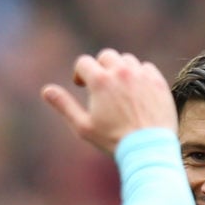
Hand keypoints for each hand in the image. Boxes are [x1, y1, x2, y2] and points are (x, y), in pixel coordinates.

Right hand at [41, 48, 176, 153]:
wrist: (148, 148)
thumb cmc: (113, 140)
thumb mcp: (83, 126)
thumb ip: (64, 106)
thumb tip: (46, 91)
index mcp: (99, 80)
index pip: (84, 62)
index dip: (80, 73)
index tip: (82, 85)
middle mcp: (121, 71)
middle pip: (106, 56)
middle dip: (100, 67)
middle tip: (101, 85)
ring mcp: (141, 74)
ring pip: (126, 60)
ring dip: (120, 70)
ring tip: (120, 89)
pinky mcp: (157, 81)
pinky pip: (145, 68)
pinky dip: (139, 75)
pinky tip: (137, 92)